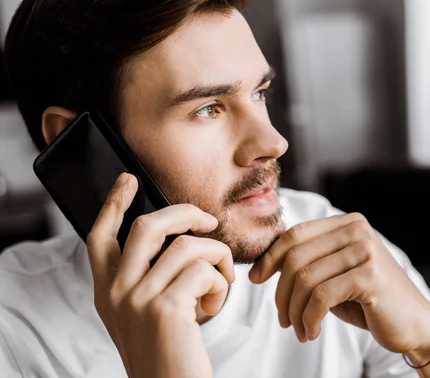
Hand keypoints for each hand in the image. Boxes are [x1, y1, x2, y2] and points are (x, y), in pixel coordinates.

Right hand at [86, 173, 234, 377]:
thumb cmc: (166, 355)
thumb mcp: (142, 315)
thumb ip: (146, 279)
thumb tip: (177, 240)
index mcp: (106, 292)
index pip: (100, 236)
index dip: (114, 204)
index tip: (128, 180)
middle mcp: (114, 293)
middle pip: (148, 226)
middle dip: (185, 214)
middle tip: (208, 221)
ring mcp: (136, 299)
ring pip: (188, 246)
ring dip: (218, 259)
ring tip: (222, 283)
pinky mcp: (164, 309)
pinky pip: (204, 270)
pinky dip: (220, 283)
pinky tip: (214, 305)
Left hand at [249, 213, 429, 354]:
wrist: (413, 323)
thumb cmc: (368, 300)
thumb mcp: (334, 274)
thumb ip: (309, 260)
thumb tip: (264, 260)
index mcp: (346, 223)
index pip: (294, 234)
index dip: (269, 257)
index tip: (255, 279)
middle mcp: (357, 230)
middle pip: (296, 256)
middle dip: (280, 292)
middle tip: (281, 318)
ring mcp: (365, 250)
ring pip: (305, 278)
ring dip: (294, 311)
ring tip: (297, 329)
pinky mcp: (370, 276)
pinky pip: (321, 297)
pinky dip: (308, 318)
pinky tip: (310, 332)